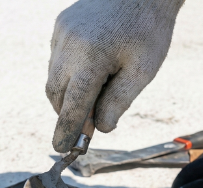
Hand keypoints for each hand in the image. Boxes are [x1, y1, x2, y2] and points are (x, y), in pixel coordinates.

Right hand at [46, 0, 184, 151]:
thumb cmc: (148, 30)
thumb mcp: (142, 71)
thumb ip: (118, 102)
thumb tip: (100, 128)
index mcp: (91, 57)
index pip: (73, 105)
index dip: (66, 129)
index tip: (61, 148)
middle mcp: (69, 45)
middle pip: (57, 94)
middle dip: (68, 112)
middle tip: (89, 122)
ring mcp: (61, 32)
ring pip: (54, 78)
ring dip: (68, 93)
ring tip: (99, 87)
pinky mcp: (60, 25)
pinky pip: (57, 59)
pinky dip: (68, 73)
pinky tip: (93, 65)